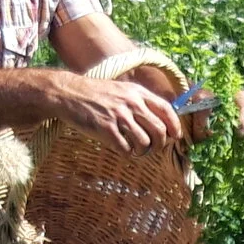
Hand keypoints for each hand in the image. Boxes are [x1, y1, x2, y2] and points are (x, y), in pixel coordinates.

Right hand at [59, 73, 181, 152]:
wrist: (68, 93)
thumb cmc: (96, 94)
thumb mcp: (121, 90)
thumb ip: (139, 102)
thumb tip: (160, 120)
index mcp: (137, 92)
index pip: (166, 109)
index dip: (174, 126)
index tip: (174, 137)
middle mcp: (131, 102)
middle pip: (159, 130)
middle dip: (159, 144)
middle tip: (153, 149)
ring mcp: (118, 115)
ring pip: (144, 142)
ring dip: (142, 151)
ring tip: (135, 149)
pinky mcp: (106, 128)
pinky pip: (125, 148)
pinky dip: (127, 153)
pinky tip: (122, 149)